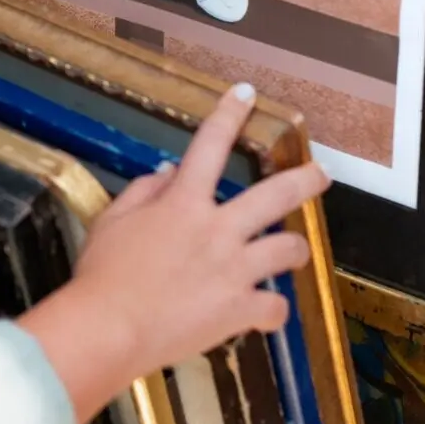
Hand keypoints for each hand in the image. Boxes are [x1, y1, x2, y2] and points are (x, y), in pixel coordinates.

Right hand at [19, 84, 328, 423]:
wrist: (107, 329)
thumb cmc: (102, 276)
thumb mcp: (113, 221)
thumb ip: (145, 191)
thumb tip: (171, 172)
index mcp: (184, 203)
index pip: (210, 144)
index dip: (230, 114)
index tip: (246, 94)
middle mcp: (218, 230)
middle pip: (278, 195)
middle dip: (307, 179)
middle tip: (322, 174)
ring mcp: (234, 271)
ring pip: (289, 249)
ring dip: (294, 250)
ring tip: (294, 253)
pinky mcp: (239, 310)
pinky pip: (275, 308)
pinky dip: (271, 312)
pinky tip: (265, 315)